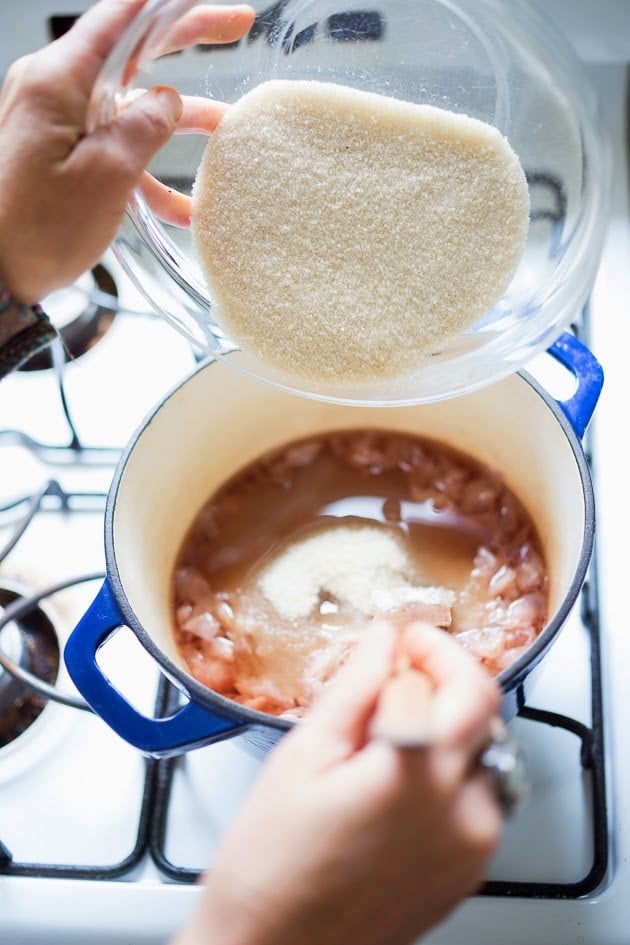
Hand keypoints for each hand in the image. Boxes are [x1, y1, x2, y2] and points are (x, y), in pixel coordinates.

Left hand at [0, 0, 254, 303]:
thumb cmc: (35, 231)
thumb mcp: (106, 177)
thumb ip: (143, 127)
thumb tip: (169, 99)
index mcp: (58, 80)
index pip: (125, 16)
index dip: (178, 6)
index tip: (222, 10)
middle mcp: (53, 88)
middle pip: (131, 50)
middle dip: (187, 42)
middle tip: (237, 30)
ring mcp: (55, 119)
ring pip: (128, 103)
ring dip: (177, 124)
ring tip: (227, 133)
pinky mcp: (58, 152)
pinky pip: (111, 145)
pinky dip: (146, 170)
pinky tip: (181, 207)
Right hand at [173, 621, 502, 944]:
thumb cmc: (271, 868)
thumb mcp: (303, 756)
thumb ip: (354, 688)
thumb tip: (382, 641)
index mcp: (416, 775)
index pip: (460, 682)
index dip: (431, 648)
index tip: (407, 638)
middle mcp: (459, 813)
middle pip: (482, 713)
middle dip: (443, 681)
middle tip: (397, 675)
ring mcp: (470, 847)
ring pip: (483, 753)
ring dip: (446, 728)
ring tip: (387, 738)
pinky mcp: (468, 872)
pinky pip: (478, 798)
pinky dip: (449, 772)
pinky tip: (397, 780)